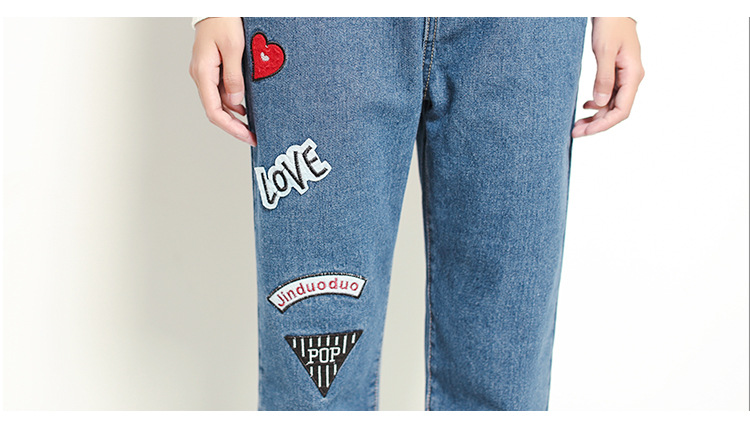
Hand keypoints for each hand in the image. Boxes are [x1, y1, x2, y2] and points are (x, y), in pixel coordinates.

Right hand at [189, 17, 256, 145]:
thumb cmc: (222, 21)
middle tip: (253, 135)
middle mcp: (201, 75)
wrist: (215, 6)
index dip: (231, 128)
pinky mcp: (212, 68)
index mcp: (203, 73)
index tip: (247, 136)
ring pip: (220, 101)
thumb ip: (234, 77)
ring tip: (254, 124)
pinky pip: (222, 90)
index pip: (214, 111)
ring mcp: (205, 72)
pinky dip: (234, 101)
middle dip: (235, 125)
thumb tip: (236, 102)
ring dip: (235, 114)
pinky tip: (247, 106)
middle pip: (216, 110)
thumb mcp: (234, 48)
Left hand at [572, 17, 644, 137]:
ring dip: (596, 116)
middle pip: (616, 111)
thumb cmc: (611, 25)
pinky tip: (586, 107)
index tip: (585, 132)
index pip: (621, 111)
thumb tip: (599, 104)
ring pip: (612, 105)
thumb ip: (603, 78)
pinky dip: (597, 104)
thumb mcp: (605, 51)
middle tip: (575, 132)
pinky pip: (610, 95)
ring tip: (577, 124)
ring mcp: (625, 77)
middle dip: (596, 124)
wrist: (613, 9)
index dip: (603, 125)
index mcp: (633, 76)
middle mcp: (632, 79)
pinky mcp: (618, 73)